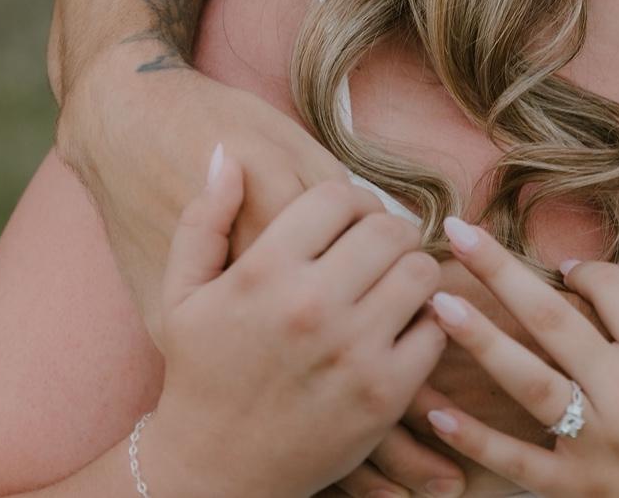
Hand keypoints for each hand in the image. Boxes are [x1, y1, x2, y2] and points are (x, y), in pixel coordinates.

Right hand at [60, 54, 470, 497]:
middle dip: (386, 232)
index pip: (340, 195)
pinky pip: (435, 328)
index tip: (347, 222)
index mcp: (264, 272)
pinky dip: (427, 322)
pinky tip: (401, 327)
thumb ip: (204, 219)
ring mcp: (352, 352)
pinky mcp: (384, 396)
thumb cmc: (198, 375)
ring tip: (391, 282)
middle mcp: (311, 306)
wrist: (210, 476)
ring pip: (420, 271)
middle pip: (387, 228)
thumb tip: (227, 154)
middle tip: (377, 249)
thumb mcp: (183, 295)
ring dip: (412, 271)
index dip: (350, 201)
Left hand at [418, 220, 618, 497]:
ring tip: (434, 304)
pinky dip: (475, 439)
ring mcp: (599, 445)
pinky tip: (435, 414)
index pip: (610, 287)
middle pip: (551, 318)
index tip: (569, 269)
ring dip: (477, 340)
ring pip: (525, 381)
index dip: (586, 271)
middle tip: (456, 230)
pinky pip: (518, 463)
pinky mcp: (582, 493)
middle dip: (500, 271)